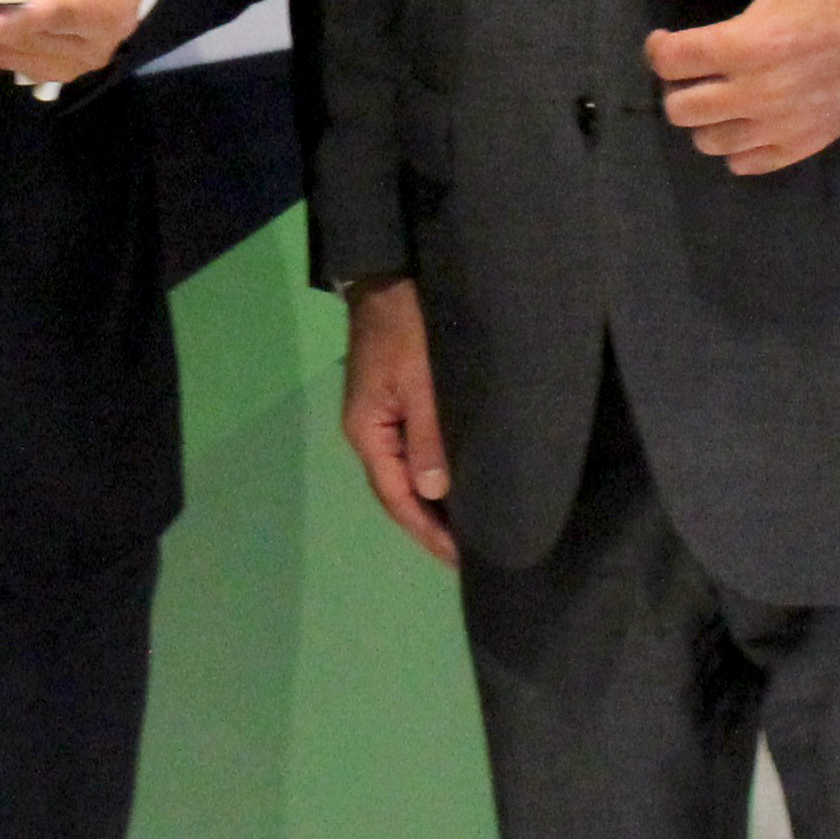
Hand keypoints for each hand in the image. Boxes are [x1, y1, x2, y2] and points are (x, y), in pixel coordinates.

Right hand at [340, 275, 454, 566]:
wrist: (389, 280)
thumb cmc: (405, 330)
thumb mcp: (420, 381)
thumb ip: (427, 436)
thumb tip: (433, 493)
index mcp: (367, 432)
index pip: (397, 498)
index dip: (427, 531)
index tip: (461, 559)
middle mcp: (368, 433)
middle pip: (398, 493)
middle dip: (430, 526)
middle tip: (472, 554)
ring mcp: (379, 420)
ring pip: (405, 476)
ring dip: (431, 505)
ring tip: (467, 530)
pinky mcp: (393, 406)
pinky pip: (411, 455)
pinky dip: (432, 478)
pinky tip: (454, 487)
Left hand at [640, 0, 839, 175]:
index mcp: (746, 42)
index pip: (669, 62)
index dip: (657, 47)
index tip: (667, 37)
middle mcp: (760, 92)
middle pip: (680, 109)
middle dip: (676, 84)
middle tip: (694, 65)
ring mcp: (784, 125)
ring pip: (708, 142)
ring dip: (703, 116)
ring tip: (718, 89)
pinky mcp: (806, 143)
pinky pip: (746, 163)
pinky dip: (735, 144)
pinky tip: (746, 114)